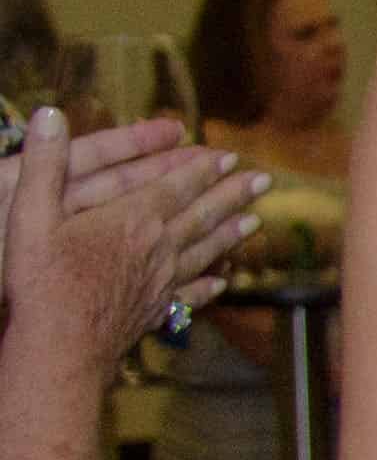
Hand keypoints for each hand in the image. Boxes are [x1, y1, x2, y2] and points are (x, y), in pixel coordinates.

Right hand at [3, 113, 254, 365]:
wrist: (59, 346)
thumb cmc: (41, 280)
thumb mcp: (30, 213)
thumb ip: (43, 163)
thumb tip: (48, 113)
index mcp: (132, 219)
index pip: (177, 186)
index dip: (202, 168)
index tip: (229, 155)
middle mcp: (158, 248)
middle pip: (203, 215)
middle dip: (233, 194)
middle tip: (263, 180)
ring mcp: (161, 282)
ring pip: (206, 252)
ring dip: (231, 233)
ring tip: (256, 221)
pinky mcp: (156, 310)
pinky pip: (192, 294)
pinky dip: (210, 285)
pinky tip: (223, 282)